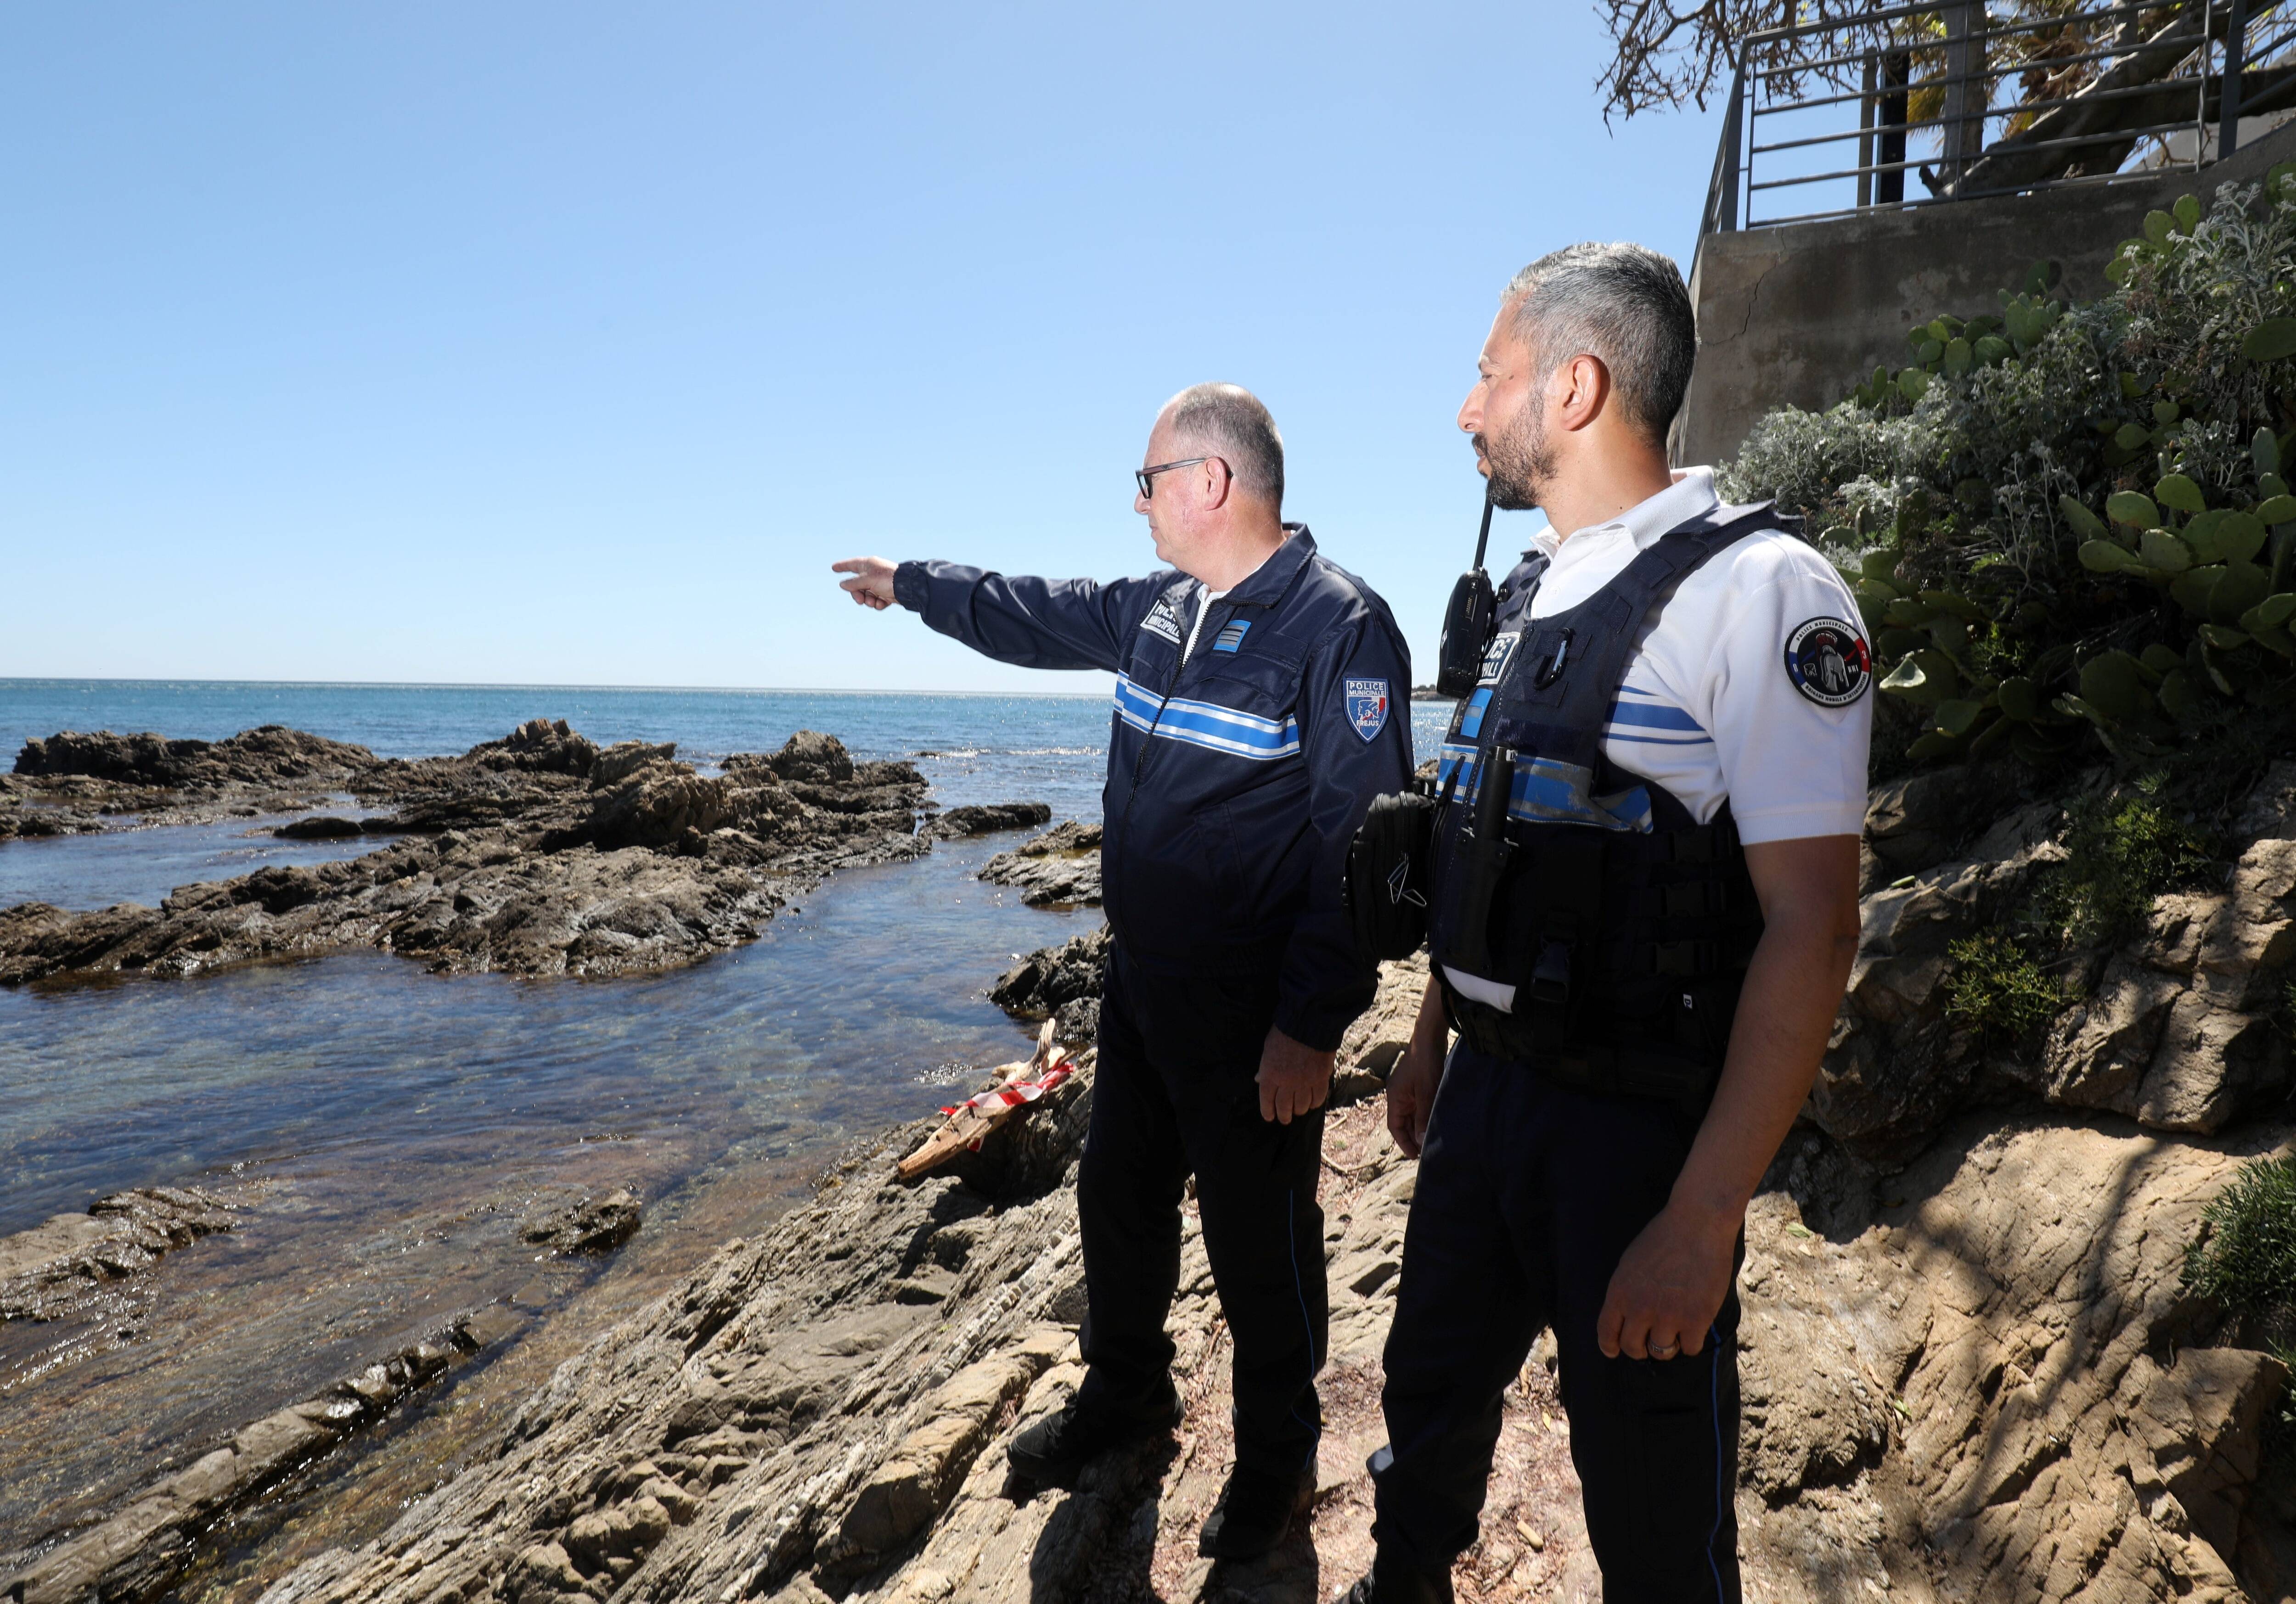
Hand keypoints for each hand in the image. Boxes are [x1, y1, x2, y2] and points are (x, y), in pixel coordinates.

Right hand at [832, 557, 897, 610]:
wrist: (908, 588)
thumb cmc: (887, 579)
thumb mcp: (867, 580)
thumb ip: (853, 583)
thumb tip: (842, 584)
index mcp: (868, 565)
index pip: (852, 565)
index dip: (842, 566)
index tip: (833, 568)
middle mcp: (873, 573)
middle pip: (857, 585)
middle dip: (858, 594)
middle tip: (860, 600)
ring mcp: (880, 584)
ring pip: (867, 594)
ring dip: (869, 600)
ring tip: (874, 601)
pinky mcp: (887, 593)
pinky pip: (877, 600)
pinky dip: (878, 603)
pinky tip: (883, 603)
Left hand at [1256, 1027, 1333, 1123]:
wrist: (1308, 1023)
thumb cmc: (1284, 1033)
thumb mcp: (1268, 1049)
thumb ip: (1265, 1068)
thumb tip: (1259, 1080)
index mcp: (1270, 1075)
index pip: (1267, 1101)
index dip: (1268, 1111)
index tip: (1270, 1117)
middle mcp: (1286, 1083)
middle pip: (1284, 1107)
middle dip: (1284, 1116)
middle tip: (1285, 1119)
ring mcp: (1304, 1082)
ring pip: (1302, 1106)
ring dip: (1300, 1110)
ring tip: (1299, 1110)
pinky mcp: (1321, 1079)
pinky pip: (1318, 1098)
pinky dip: (1315, 1102)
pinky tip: (1313, 1102)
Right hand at [1383, 1032, 1444, 1157]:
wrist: (1430, 1037)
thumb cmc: (1426, 1063)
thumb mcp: (1426, 1093)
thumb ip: (1423, 1117)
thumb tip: (1420, 1141)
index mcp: (1395, 1097)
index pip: (1395, 1126)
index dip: (1403, 1142)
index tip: (1415, 1156)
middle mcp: (1399, 1095)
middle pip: (1403, 1122)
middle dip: (1413, 1137)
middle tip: (1427, 1151)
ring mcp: (1408, 1090)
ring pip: (1412, 1115)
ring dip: (1420, 1126)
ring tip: (1432, 1140)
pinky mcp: (1418, 1085)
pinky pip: (1419, 1106)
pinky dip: (1425, 1115)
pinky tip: (1435, 1121)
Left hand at [1595, 1199, 1740, 1360]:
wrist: (1698, 1224)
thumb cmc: (1664, 1238)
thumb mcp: (1630, 1263)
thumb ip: (1626, 1291)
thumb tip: (1625, 1318)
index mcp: (1620, 1292)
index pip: (1606, 1332)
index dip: (1609, 1346)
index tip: (1613, 1351)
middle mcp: (1640, 1308)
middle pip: (1632, 1348)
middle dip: (1640, 1349)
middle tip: (1649, 1343)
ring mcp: (1668, 1316)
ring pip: (1662, 1352)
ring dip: (1667, 1345)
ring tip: (1675, 1331)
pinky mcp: (1696, 1319)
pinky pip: (1690, 1348)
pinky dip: (1692, 1341)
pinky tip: (1695, 1326)